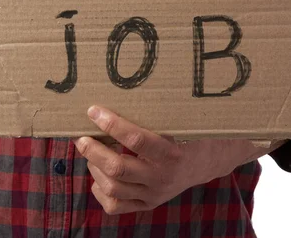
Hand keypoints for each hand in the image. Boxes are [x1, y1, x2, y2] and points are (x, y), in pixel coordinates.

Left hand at [73, 105, 273, 214]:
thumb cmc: (189, 132)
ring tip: (90, 152)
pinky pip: (116, 206)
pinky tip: (98, 175)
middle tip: (81, 136)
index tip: (93, 111)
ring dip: (94, 168)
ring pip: (113, 188)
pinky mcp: (147, 204)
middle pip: (117, 167)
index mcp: (171, 154)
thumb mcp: (178, 121)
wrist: (209, 161)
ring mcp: (154, 194)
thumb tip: (123, 85)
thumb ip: (154, 112)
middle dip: (93, 150)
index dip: (111, 124)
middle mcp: (162, 178)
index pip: (135, 139)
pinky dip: (101, 192)